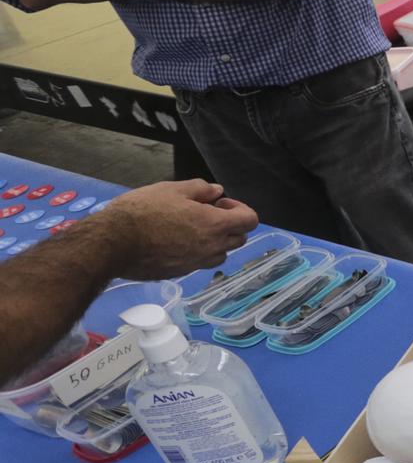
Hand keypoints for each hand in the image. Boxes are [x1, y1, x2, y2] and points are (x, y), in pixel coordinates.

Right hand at [94, 179, 259, 277]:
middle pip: (239, 239)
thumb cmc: (142, 211)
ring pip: (220, 254)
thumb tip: (217, 191)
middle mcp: (211, 248)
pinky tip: (176, 241)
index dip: (240, 208)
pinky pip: (200, 263)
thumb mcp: (172, 189)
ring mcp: (196, 264)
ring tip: (192, 228)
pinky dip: (198, 252)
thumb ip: (200, 189)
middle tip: (206, 213)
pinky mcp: (180, 273)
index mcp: (214, 225)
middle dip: (229, 224)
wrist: (112, 243)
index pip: (250, 220)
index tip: (219, 203)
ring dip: (215, 241)